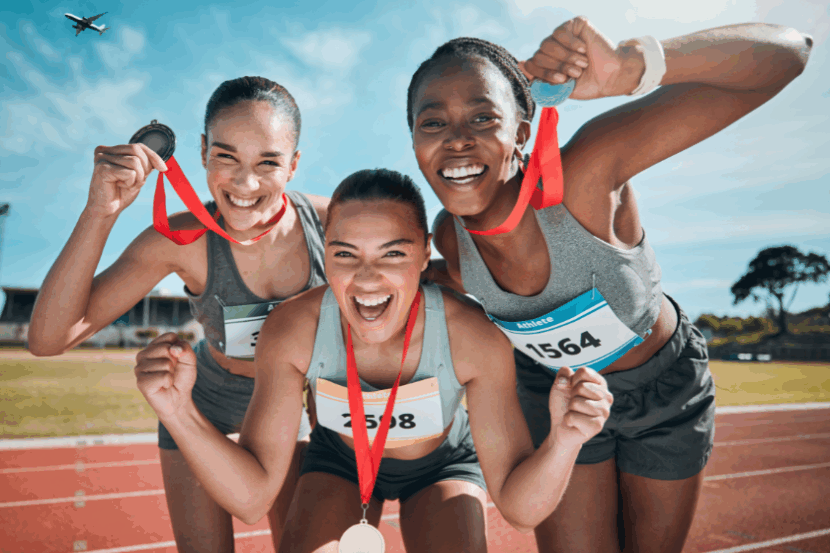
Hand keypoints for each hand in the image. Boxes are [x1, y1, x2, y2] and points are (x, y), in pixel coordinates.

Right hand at [87, 143, 167, 217]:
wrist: (106, 211)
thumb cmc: (121, 193)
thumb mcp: (137, 175)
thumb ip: (145, 164)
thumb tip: (163, 159)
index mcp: (110, 150)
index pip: (138, 146)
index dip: (153, 156)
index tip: (164, 168)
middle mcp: (103, 151)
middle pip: (136, 150)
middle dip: (144, 168)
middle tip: (136, 182)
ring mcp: (101, 158)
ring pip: (135, 162)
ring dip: (137, 178)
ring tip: (126, 185)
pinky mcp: (102, 168)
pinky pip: (130, 173)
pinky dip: (130, 183)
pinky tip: (119, 187)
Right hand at [134, 332, 196, 421]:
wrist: (178, 399)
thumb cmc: (181, 378)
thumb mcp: (189, 360)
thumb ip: (185, 348)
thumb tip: (173, 349)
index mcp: (153, 346)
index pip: (170, 336)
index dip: (179, 349)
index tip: (176, 359)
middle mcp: (143, 355)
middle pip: (166, 348)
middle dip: (175, 362)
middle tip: (171, 371)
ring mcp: (139, 368)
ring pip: (166, 363)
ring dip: (172, 373)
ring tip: (166, 379)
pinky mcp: (141, 382)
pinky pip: (164, 376)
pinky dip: (169, 382)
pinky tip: (163, 386)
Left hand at [520, 16, 641, 99]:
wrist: (611, 76)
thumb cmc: (588, 84)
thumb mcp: (561, 88)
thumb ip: (540, 79)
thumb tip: (520, 64)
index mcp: (547, 63)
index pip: (531, 64)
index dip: (543, 73)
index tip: (562, 80)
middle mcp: (552, 48)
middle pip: (538, 54)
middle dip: (557, 67)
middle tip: (576, 73)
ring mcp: (562, 35)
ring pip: (547, 44)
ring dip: (566, 57)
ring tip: (582, 64)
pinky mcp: (574, 25)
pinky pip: (561, 32)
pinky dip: (572, 44)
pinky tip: (584, 49)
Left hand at [548, 366, 612, 449]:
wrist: (561, 426)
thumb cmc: (564, 403)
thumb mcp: (561, 384)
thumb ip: (563, 374)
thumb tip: (565, 380)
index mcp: (600, 383)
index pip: (584, 372)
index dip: (572, 380)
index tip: (572, 389)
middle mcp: (607, 397)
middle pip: (581, 387)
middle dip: (571, 395)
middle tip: (573, 404)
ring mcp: (604, 412)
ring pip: (577, 402)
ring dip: (570, 408)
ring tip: (575, 412)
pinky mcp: (597, 426)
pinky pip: (574, 417)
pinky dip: (568, 419)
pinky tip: (574, 423)